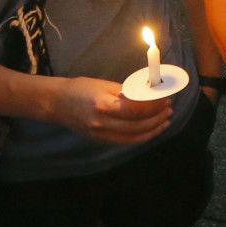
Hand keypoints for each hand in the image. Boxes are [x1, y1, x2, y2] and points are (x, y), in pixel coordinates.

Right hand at [51, 76, 174, 144]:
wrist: (56, 103)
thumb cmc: (80, 88)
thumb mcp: (104, 85)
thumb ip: (126, 92)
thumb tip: (148, 96)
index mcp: (103, 105)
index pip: (135, 109)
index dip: (153, 105)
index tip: (164, 98)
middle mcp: (102, 123)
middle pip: (137, 126)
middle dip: (156, 118)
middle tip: (169, 109)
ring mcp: (101, 135)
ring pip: (134, 138)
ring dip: (152, 130)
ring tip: (165, 120)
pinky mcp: (100, 140)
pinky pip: (125, 141)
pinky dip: (141, 136)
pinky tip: (150, 129)